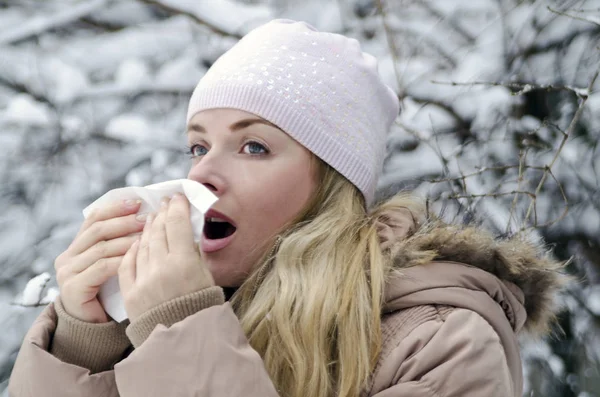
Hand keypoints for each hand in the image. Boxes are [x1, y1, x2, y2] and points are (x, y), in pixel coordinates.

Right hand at [55, 199, 145, 322]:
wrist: (94, 328)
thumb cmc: (110, 293)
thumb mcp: (113, 263)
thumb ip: (119, 243)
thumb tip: (146, 217)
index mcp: (76, 247)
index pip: (94, 218)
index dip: (115, 208)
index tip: (137, 201)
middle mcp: (67, 257)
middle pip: (97, 230)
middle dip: (123, 221)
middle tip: (145, 217)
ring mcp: (67, 272)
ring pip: (101, 248)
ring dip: (126, 239)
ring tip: (146, 234)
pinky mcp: (73, 288)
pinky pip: (101, 268)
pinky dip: (121, 259)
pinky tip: (138, 255)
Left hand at [118, 193, 214, 321]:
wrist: (184, 341)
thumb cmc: (202, 308)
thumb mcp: (206, 277)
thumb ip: (194, 254)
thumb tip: (186, 233)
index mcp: (184, 264)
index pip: (177, 224)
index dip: (177, 207)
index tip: (177, 197)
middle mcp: (161, 269)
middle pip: (158, 231)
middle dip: (162, 213)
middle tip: (164, 203)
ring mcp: (143, 281)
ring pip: (142, 244)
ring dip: (147, 228)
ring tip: (151, 218)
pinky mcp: (131, 293)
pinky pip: (128, 264)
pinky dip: (133, 250)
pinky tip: (137, 241)